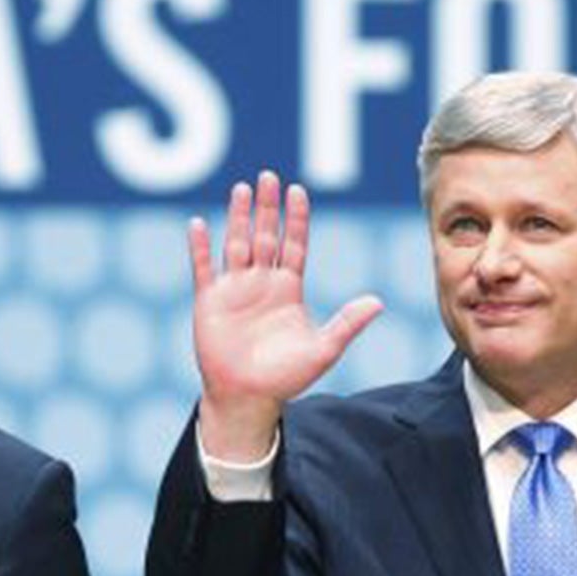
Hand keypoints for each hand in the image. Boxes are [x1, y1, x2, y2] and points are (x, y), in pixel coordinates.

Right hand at [189, 170, 383, 460]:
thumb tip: (378, 302)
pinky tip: (198, 224)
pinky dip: (200, 247)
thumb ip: (348, 323)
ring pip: (236, 244)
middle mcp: (261, 283)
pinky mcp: (210, 302)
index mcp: (288, 289)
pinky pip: (203, 269)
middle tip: (269, 177)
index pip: (294, 244)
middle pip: (265, 236)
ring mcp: (234, 289)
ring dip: (237, 217)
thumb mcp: (323, 349)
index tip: (297, 191)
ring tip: (241, 189)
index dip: (296, 219)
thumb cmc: (286, 377)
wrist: (249, 398)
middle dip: (267, 208)